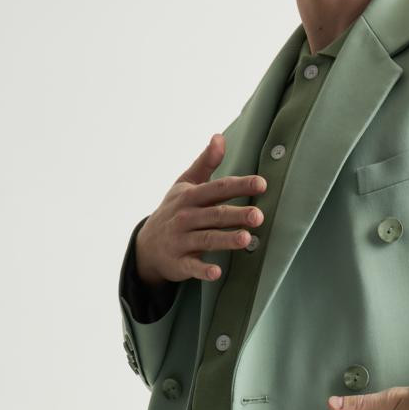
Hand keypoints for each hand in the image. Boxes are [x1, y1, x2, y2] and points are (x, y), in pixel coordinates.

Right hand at [135, 133, 266, 286]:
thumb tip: (220, 136)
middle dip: (236, 215)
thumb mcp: (186, 184)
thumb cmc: (174, 210)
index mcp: (191, 196)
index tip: (262, 184)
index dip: (239, 186)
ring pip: (206, 239)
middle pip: (215, 215)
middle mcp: (185, 217)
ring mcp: (181, 240)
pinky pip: (192, 266)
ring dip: (225, 239)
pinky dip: (203, 270)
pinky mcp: (179, 263)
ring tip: (247, 239)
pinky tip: (217, 272)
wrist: (147, 245)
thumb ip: (205, 162)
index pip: (218, 188)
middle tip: (259, 216)